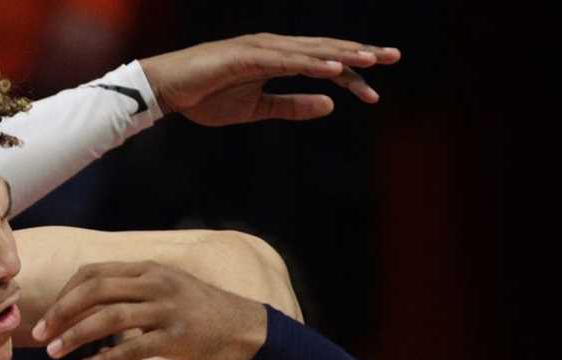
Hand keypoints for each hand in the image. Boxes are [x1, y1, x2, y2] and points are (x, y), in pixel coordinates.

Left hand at [34, 261, 268, 359]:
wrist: (249, 329)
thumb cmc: (206, 315)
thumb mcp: (171, 290)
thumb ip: (138, 292)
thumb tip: (100, 304)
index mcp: (149, 270)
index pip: (94, 273)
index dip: (66, 294)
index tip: (51, 315)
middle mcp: (155, 284)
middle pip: (94, 291)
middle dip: (61, 313)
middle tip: (40, 334)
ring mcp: (166, 309)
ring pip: (107, 317)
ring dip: (75, 336)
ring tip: (55, 353)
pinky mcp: (176, 337)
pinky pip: (130, 347)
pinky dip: (102, 359)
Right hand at [140, 34, 399, 125]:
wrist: (167, 91)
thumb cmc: (206, 97)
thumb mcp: (257, 109)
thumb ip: (292, 106)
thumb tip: (329, 107)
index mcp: (278, 59)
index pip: (323, 65)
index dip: (352, 74)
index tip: (376, 91)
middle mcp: (274, 48)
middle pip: (325, 50)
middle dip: (360, 54)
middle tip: (394, 57)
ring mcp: (261, 49)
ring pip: (311, 51)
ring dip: (342, 54)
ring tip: (371, 61)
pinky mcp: (247, 57)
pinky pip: (286, 61)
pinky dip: (312, 63)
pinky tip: (335, 69)